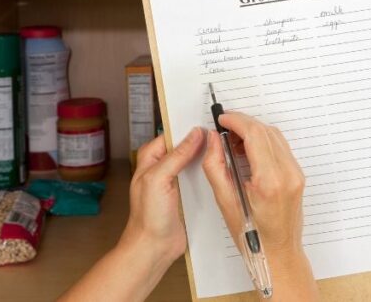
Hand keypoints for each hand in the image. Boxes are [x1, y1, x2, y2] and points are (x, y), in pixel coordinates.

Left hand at [61, 128, 204, 301]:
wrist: (154, 248)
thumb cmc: (148, 217)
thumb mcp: (159, 179)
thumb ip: (177, 155)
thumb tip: (194, 134)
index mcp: (151, 160)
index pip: (171, 135)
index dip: (186, 128)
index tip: (205, 122)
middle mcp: (162, 168)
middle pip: (184, 147)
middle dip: (199, 141)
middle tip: (218, 133)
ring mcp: (175, 182)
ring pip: (193, 162)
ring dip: (205, 158)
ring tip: (223, 148)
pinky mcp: (186, 195)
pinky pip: (199, 179)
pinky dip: (208, 174)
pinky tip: (220, 171)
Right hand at [202, 113, 316, 299]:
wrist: (279, 254)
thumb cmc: (252, 236)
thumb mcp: (225, 202)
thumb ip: (215, 166)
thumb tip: (212, 140)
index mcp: (270, 181)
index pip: (254, 135)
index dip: (236, 121)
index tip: (221, 119)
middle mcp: (288, 174)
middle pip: (265, 131)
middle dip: (243, 124)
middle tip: (223, 129)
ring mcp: (296, 174)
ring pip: (274, 136)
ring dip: (253, 131)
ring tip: (233, 141)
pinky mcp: (298, 175)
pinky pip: (280, 148)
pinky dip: (263, 142)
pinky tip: (248, 151)